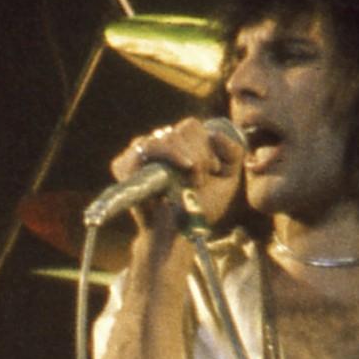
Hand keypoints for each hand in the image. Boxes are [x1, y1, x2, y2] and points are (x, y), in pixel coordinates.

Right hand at [108, 116, 241, 234]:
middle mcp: (158, 144)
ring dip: (186, 160)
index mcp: (179, 143)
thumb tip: (214, 133)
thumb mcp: (228, 179)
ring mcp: (140, 152)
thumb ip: (233, 153)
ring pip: (167, 137)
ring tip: (190, 183)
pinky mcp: (126, 165)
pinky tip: (174, 176)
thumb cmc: (202, 206)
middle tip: (199, 181)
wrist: (180, 232)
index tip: (212, 170)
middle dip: (199, 156)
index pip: (192, 126)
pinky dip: (167, 158)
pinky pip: (145, 147)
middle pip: (183, 129)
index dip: (206, 146)